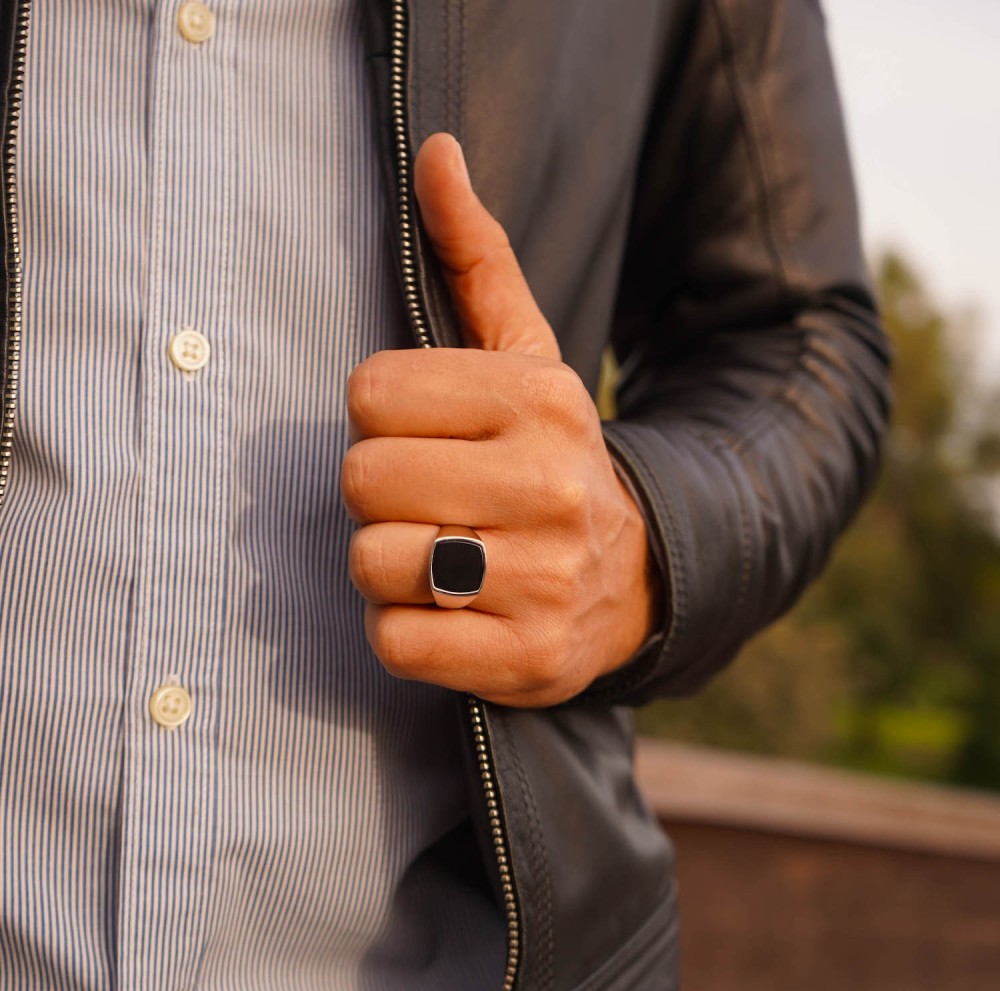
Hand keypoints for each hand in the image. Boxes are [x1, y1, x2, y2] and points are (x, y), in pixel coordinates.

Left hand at [341, 133, 658, 707]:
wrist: (636, 575)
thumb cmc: (551, 456)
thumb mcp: (529, 358)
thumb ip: (475, 257)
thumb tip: (435, 150)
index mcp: (541, 400)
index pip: (370, 394)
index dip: (379, 420)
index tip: (422, 436)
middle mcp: (550, 486)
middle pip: (362, 479)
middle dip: (378, 492)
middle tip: (426, 500)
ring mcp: (544, 579)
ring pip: (374, 561)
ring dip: (386, 563)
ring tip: (436, 556)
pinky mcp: (529, 658)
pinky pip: (397, 642)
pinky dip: (403, 629)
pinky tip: (446, 613)